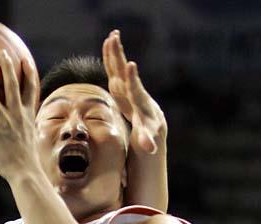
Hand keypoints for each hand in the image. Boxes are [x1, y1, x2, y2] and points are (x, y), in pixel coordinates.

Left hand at [0, 51, 38, 180]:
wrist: (26, 173)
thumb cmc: (26, 161)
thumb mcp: (29, 141)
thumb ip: (23, 130)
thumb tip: (17, 130)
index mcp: (27, 116)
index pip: (31, 90)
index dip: (29, 74)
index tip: (25, 61)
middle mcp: (18, 115)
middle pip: (13, 85)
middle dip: (8, 66)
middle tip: (1, 52)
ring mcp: (5, 122)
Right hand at [103, 30, 166, 154]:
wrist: (152, 126)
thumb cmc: (148, 135)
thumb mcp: (147, 140)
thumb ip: (146, 141)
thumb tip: (150, 149)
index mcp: (141, 103)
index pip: (136, 90)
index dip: (133, 79)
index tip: (131, 65)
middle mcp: (135, 91)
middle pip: (126, 74)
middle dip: (120, 57)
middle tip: (115, 39)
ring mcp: (128, 87)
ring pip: (120, 68)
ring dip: (115, 53)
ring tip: (112, 35)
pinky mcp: (121, 86)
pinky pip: (114, 70)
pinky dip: (110, 57)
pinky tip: (108, 42)